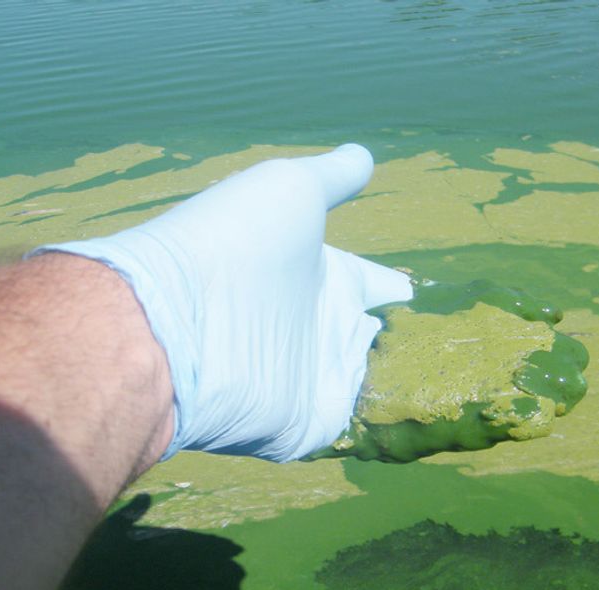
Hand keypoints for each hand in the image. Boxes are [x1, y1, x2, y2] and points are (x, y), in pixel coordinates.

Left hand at [34, 144, 411, 460]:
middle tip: (422, 340)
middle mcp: (310, 326)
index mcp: (317, 273)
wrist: (176, 320)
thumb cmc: (237, 243)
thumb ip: (332, 177)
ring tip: (420, 375)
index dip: (387, 285)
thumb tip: (363, 154)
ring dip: (380, 378)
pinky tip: (391, 411)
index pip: (364, 282)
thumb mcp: (292, 189)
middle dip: (387, 337)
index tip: (407, 289)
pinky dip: (363, 422)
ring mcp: (304, 377)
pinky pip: (340, 426)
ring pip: (357, 382)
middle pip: (359, 335)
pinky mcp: (297, 426)